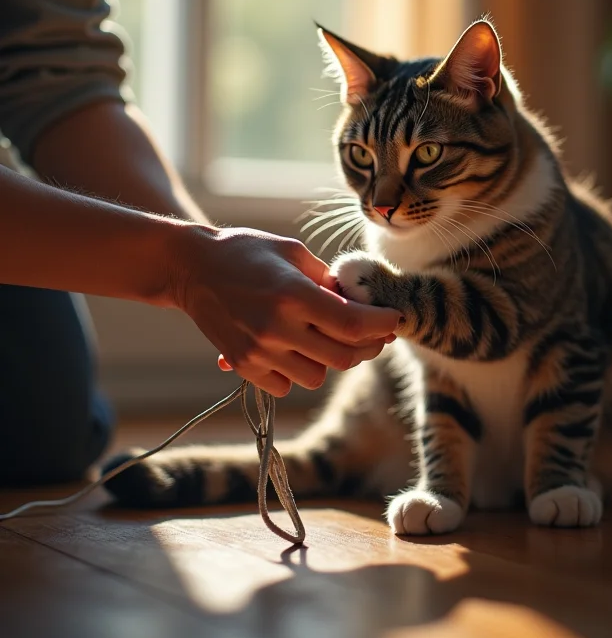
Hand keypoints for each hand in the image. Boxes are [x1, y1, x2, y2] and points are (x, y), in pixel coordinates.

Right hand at [172, 227, 399, 396]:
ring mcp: (259, 351)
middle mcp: (277, 328)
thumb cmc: (247, 251)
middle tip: (373, 333)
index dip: (382, 325)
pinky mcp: (243, 365)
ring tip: (325, 336)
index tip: (395, 319)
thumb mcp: (293, 253)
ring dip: (329, 359)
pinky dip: (297, 371)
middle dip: (366, 345)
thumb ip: (328, 282)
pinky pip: (286, 385)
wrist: (190, 267)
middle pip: (343, 356)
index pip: (354, 324)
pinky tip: (293, 348)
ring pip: (317, 376)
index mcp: (293, 295)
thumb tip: (361, 304)